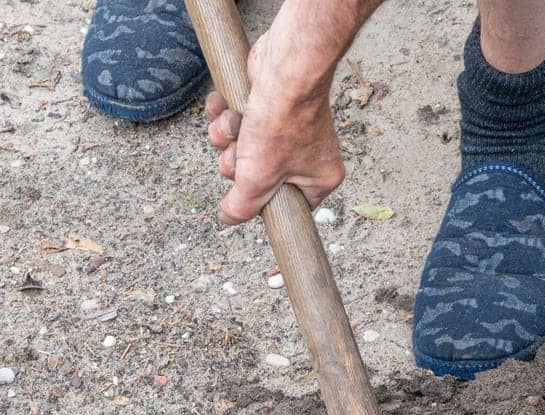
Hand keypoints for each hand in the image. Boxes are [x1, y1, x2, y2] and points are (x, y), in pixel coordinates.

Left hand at [205, 28, 345, 224]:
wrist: (285, 66)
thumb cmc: (282, 122)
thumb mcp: (257, 179)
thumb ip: (242, 206)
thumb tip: (229, 218)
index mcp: (319, 177)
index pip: (287, 204)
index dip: (261, 199)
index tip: (249, 188)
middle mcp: (308, 153)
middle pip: (258, 176)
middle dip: (237, 162)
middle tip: (243, 153)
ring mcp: (288, 128)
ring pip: (243, 148)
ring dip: (228, 137)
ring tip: (235, 125)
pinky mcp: (268, 106)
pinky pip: (238, 121)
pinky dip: (225, 114)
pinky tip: (226, 106)